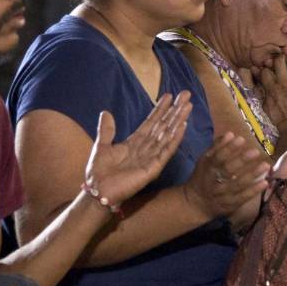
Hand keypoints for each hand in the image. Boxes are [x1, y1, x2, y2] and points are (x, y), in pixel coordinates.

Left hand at [84, 93, 191, 211]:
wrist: (98, 191)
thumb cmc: (99, 172)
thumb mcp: (102, 146)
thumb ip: (106, 130)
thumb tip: (106, 112)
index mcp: (135, 142)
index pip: (151, 122)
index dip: (160, 109)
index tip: (168, 95)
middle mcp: (146, 148)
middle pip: (164, 125)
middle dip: (174, 110)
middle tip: (186, 94)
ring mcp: (152, 157)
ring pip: (168, 135)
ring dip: (178, 120)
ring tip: (188, 106)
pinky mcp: (154, 168)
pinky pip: (167, 151)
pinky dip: (175, 138)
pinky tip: (182, 126)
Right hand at [183, 133, 268, 218]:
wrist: (196, 203)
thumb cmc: (203, 177)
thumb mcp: (204, 161)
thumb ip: (216, 147)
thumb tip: (230, 133)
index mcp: (208, 168)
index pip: (218, 157)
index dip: (229, 148)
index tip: (241, 139)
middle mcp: (215, 181)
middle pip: (228, 170)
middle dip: (242, 160)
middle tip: (256, 151)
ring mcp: (223, 194)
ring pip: (238, 184)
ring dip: (252, 175)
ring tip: (265, 165)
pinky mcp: (230, 204)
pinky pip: (243, 197)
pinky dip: (253, 191)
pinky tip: (265, 183)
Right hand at [258, 51, 286, 135]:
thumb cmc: (281, 122)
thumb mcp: (266, 108)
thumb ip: (263, 95)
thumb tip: (258, 85)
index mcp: (271, 88)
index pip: (265, 70)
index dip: (268, 69)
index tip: (272, 71)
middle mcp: (283, 83)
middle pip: (280, 59)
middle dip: (283, 59)